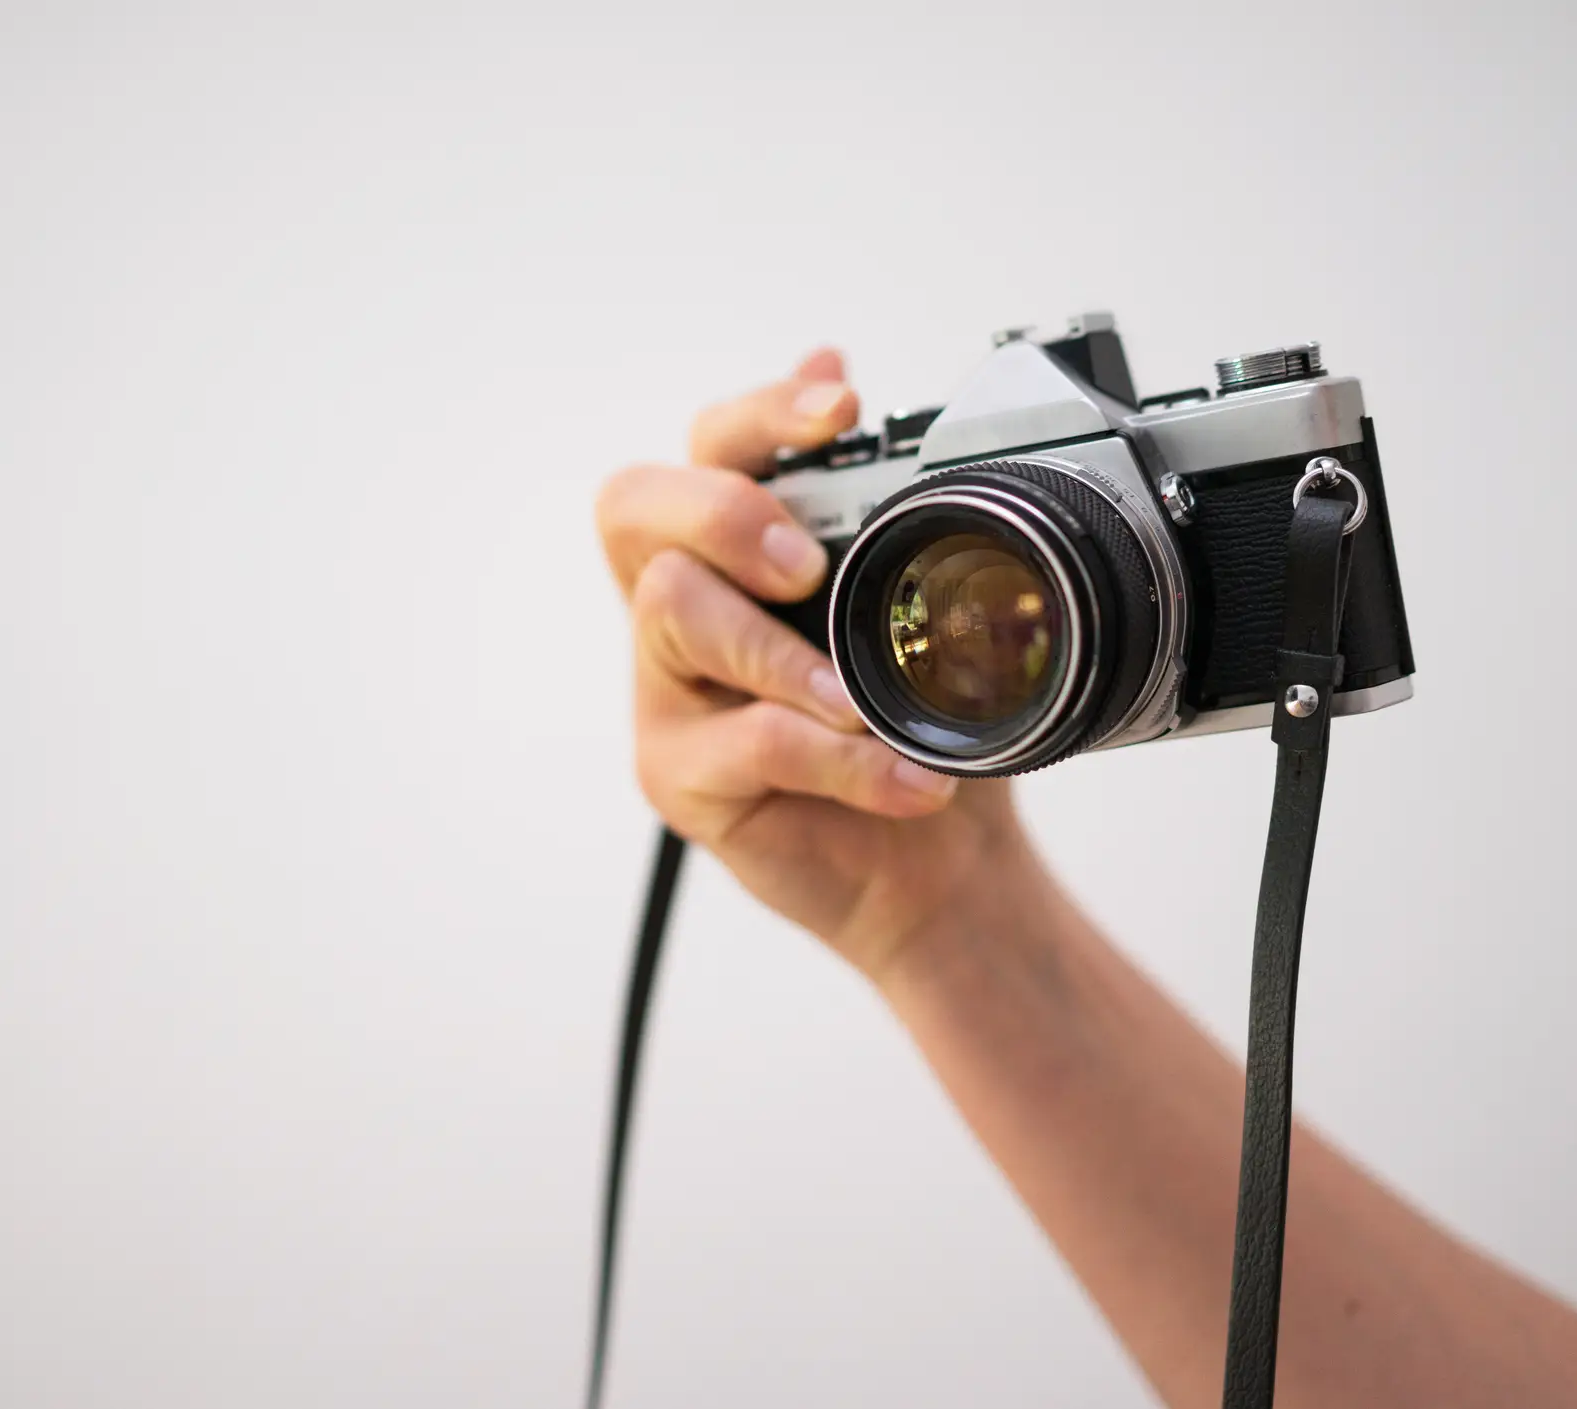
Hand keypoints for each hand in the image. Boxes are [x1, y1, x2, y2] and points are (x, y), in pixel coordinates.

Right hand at [596, 349, 1043, 979]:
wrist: (941, 861)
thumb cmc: (920, 723)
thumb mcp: (924, 612)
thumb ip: (886, 511)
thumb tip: (853, 379)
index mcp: (738, 542)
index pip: (712, 444)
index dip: (762, 414)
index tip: (841, 407)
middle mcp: (683, 599)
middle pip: (635, 506)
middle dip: (721, 511)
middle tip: (804, 566)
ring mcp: (668, 686)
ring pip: (673, 611)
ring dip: (779, 652)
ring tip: (864, 705)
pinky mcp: (677, 774)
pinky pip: (746, 741)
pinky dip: (840, 760)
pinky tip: (908, 779)